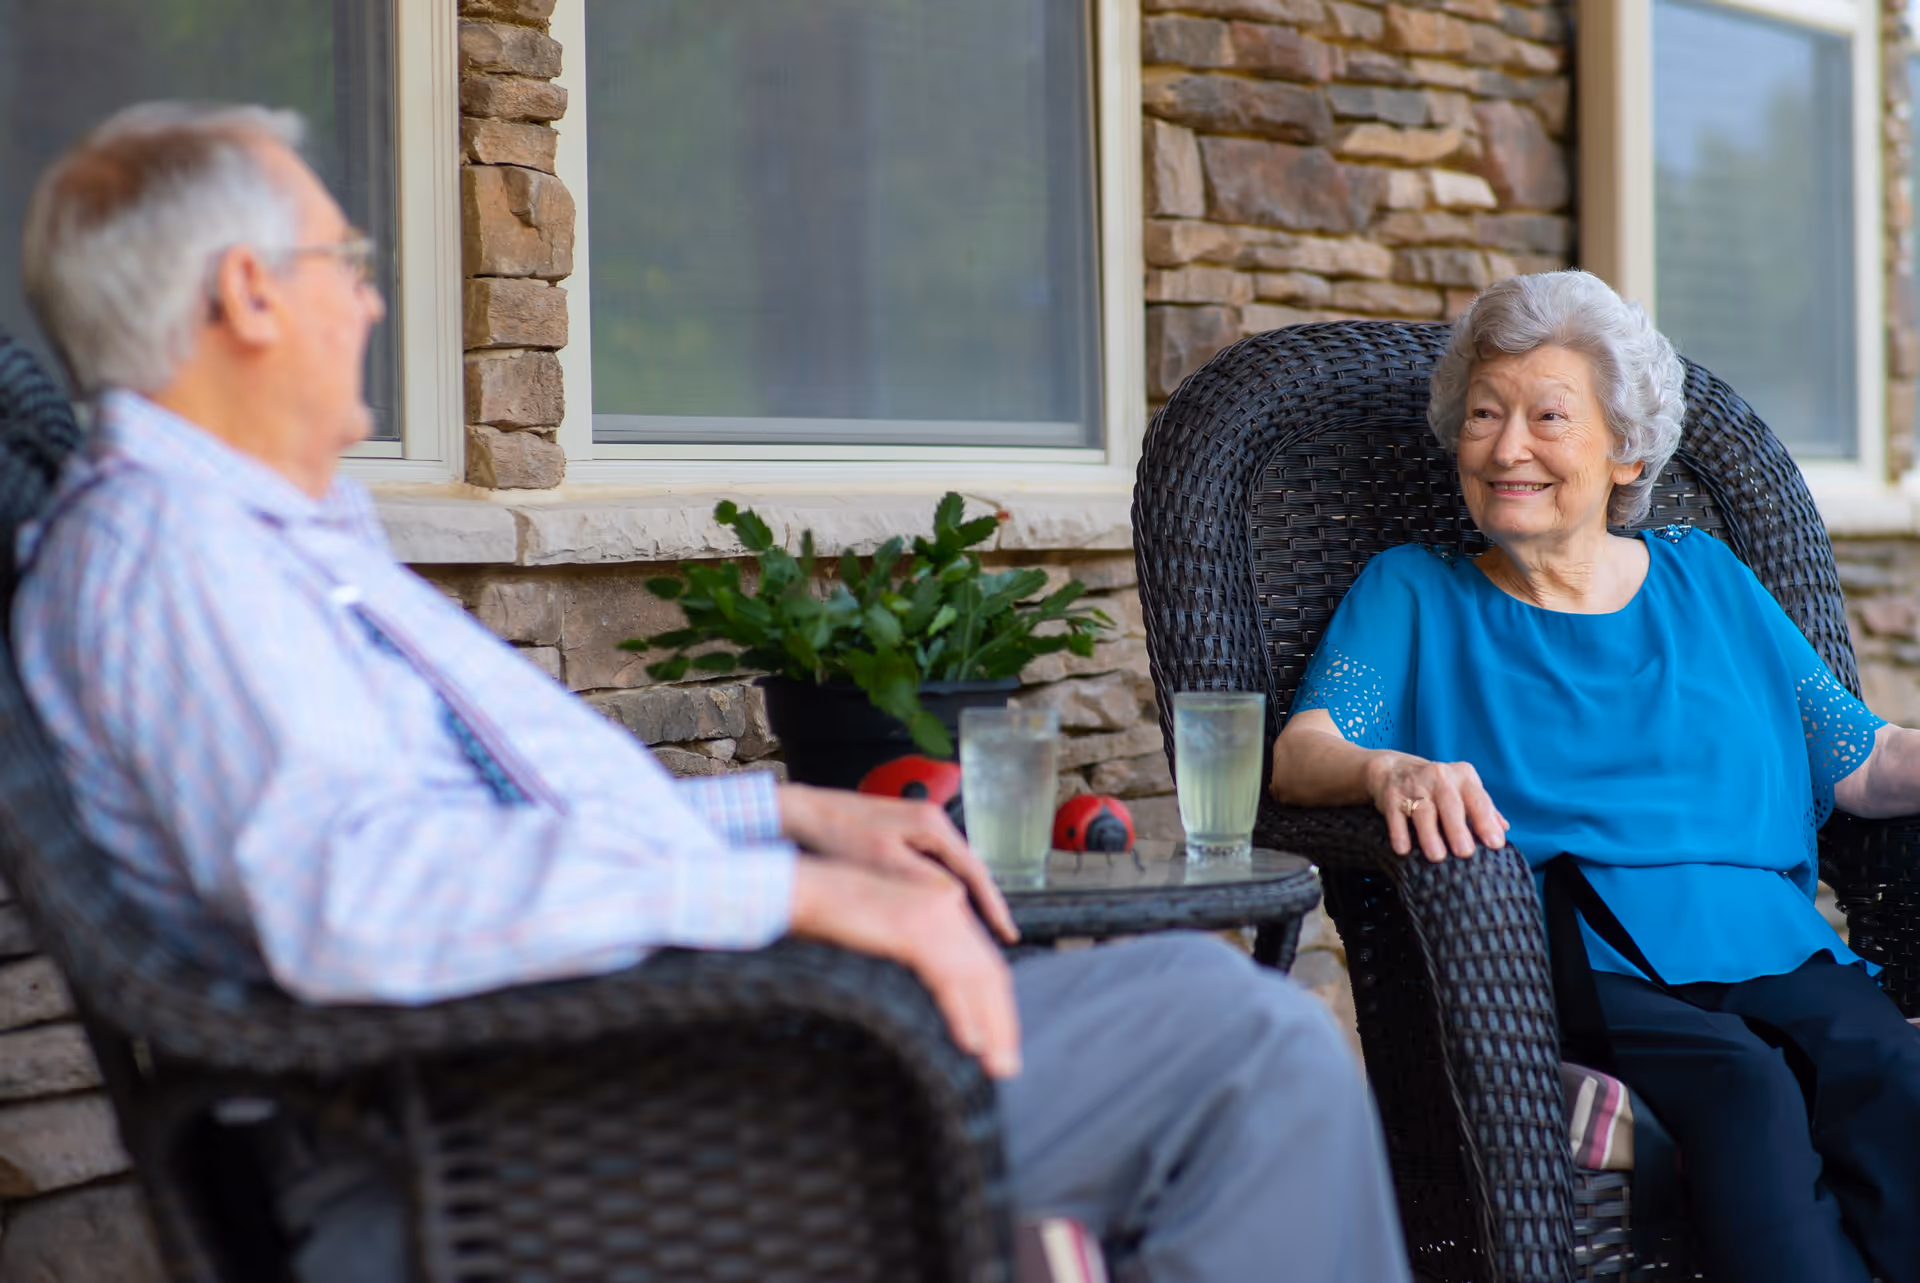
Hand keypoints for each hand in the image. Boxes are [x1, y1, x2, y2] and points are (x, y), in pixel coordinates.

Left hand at [777, 784, 1017, 943]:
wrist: (803, 813)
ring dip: (965, 899)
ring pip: (951, 869)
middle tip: (1000, 939)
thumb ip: (923, 880)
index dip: (994, 905)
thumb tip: (957, 901)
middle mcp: (932, 820)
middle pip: (969, 869)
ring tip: (977, 933)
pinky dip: (943, 890)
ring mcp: (918, 825)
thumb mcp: (882, 863)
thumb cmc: (838, 835)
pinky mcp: (903, 833)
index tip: (1007, 934)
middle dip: (985, 905)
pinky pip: (934, 866)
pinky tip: (942, 911)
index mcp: (932, 824)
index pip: (975, 871)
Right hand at [788, 857, 1021, 1077]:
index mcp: (946, 906)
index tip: (1000, 1041)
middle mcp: (949, 907)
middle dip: (1002, 1023)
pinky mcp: (914, 929)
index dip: (997, 1005)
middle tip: (1007, 1066)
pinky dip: (963, 1016)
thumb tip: (943, 985)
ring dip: (993, 1029)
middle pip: (991, 973)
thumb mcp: (890, 930)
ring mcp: (934, 916)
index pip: (986, 962)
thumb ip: (919, 948)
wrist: (808, 887)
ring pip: (978, 980)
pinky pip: (948, 981)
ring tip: (996, 1066)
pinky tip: (970, 1043)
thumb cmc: (839, 911)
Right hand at [1364, 753, 1508, 861]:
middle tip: (1465, 853)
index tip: (1495, 844)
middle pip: (1450, 804)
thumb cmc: (1437, 786)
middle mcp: (1439, 777)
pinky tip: (1403, 849)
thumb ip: (1483, 809)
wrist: (1395, 769)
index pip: (1478, 799)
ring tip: (1437, 856)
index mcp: (1462, 776)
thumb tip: (1503, 829)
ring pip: (1422, 810)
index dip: (1486, 822)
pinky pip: (1395, 815)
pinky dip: (1399, 832)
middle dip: (1457, 829)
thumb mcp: (1462, 790)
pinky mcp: (1391, 796)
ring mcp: (1413, 785)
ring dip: (1429, 834)